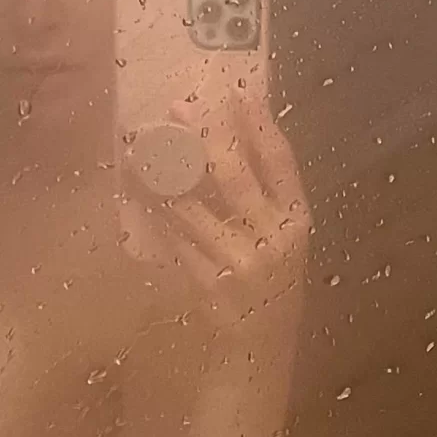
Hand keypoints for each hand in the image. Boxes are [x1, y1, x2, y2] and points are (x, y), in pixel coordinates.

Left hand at [132, 86, 310, 346]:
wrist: (261, 348)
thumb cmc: (271, 282)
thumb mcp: (281, 238)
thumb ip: (264, 195)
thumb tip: (231, 136)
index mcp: (297, 220)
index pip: (280, 161)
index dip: (260, 122)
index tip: (237, 89)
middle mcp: (273, 238)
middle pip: (234, 174)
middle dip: (204, 136)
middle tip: (179, 106)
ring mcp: (239, 262)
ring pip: (192, 205)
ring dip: (164, 171)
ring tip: (143, 144)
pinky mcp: (208, 281)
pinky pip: (175, 236)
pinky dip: (156, 210)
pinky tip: (139, 190)